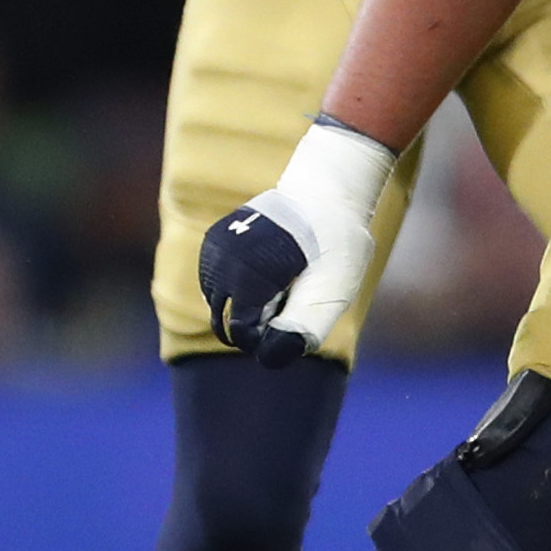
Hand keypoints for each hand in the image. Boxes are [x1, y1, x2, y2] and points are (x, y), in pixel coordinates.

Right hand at [198, 121, 393, 366]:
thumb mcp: (333, 288)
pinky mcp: (214, 243)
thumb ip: (303, 326)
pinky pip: (215, 286)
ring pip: (217, 306)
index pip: (240, 332)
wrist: (325, 194)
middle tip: (290, 293)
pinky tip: (266, 271)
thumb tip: (266, 357)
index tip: (296, 310)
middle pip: (224, 321)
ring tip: (280, 278)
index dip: (268, 336)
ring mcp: (214, 247)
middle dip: (255, 321)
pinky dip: (237, 290)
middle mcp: (223, 256)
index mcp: (251, 268)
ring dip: (245, 306)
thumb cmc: (336, 245)